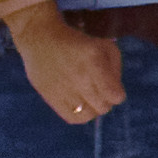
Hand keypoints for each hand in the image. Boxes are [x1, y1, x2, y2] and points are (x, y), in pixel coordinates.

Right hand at [16, 11, 127, 126]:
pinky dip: (79, 115)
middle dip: (105, 100)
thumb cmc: (78, 43)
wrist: (40, 39)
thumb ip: (116, 70)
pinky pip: (73, 118)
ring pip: (89, 115)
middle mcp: (79, 76)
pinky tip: (78, 104)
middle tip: (98, 90)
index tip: (111, 87)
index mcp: (94, 60)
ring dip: (92, 108)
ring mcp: (63, 88)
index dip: (117, 94)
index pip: (116, 96)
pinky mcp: (51, 96)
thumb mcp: (103, 46)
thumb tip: (116, 95)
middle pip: (103, 107)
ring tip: (88, 97)